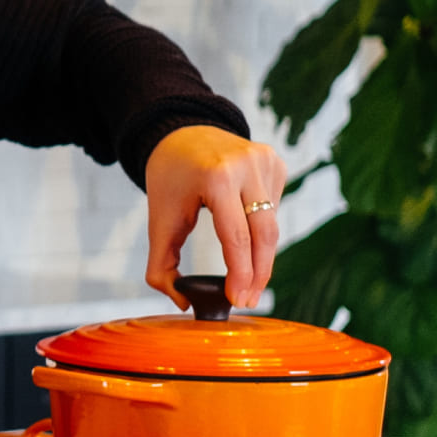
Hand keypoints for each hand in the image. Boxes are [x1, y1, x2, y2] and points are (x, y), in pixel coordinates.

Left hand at [145, 125, 286, 310]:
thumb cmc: (170, 179)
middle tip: (249, 300)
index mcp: (216, 177)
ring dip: (261, 253)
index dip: (241, 274)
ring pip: (272, 224)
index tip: (237, 299)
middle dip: (259, 274)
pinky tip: (246, 228)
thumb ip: (161, 266)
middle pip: (264, 235)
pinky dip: (262, 227)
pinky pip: (274, 207)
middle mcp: (246, 166)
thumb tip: (183, 302)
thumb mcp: (159, 220)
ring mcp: (265, 161)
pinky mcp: (276, 162)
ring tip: (246, 275)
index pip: (236, 237)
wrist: (181, 134)